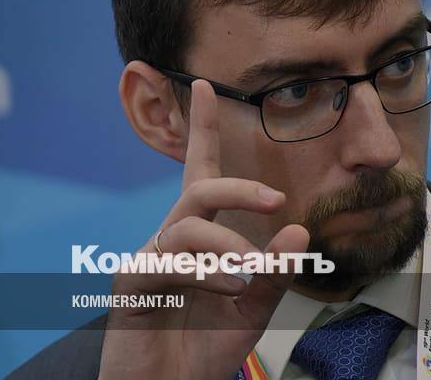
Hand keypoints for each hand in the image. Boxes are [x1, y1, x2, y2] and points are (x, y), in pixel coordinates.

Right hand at [98, 79, 309, 378]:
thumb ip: (274, 273)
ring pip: (189, 225)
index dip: (204, 129)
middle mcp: (173, 239)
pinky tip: (227, 288)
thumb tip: (299, 231)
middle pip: (199, 189)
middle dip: (238, 187)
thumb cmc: (204, 346)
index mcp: (200, 237)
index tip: (207, 85)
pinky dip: (205, 272)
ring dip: (227, 244)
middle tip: (275, 199)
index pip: (201, 173)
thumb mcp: (251, 309)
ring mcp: (149, 258)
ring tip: (248, 274)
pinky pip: (168, 261)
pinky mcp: (131, 283)